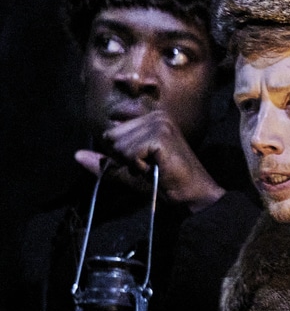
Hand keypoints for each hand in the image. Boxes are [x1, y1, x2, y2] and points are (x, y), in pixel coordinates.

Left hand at [76, 110, 225, 212]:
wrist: (191, 194)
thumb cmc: (164, 183)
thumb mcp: (130, 172)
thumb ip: (106, 162)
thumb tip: (77, 155)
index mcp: (150, 118)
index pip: (112, 133)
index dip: (122, 154)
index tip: (146, 162)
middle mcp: (156, 116)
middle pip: (112, 137)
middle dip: (124, 157)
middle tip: (149, 166)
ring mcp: (159, 124)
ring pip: (119, 145)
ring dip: (132, 163)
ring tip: (154, 168)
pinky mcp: (160, 136)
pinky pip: (129, 153)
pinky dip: (138, 166)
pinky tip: (156, 168)